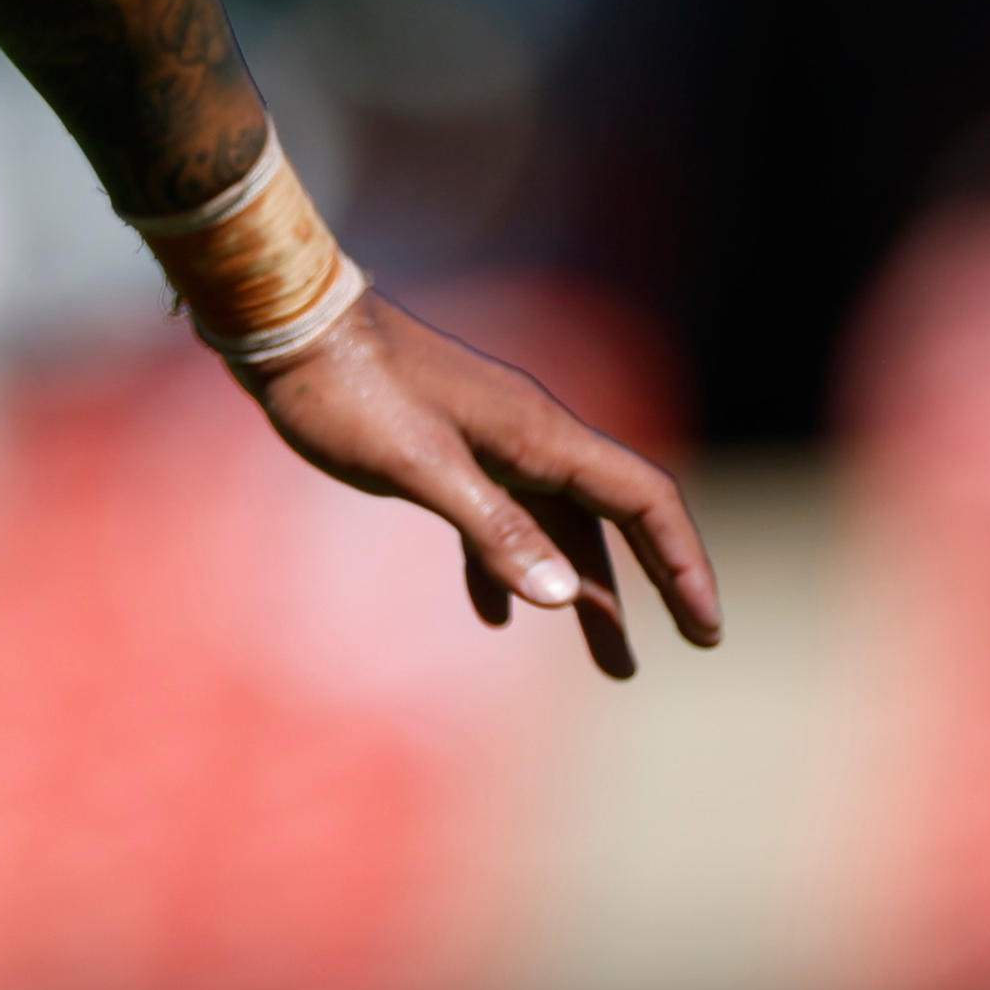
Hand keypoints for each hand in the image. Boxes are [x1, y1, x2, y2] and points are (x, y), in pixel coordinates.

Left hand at [244, 296, 721, 679]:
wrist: (283, 324)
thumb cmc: (348, 390)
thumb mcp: (418, 466)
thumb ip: (493, 530)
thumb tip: (568, 598)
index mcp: (540, 434)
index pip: (645, 498)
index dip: (684, 562)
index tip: (706, 628)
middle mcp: (530, 435)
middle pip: (613, 519)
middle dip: (651, 587)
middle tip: (682, 651)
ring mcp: (489, 441)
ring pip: (557, 525)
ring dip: (583, 591)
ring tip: (612, 665)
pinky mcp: (445, 448)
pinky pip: (499, 515)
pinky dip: (505, 565)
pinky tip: (494, 614)